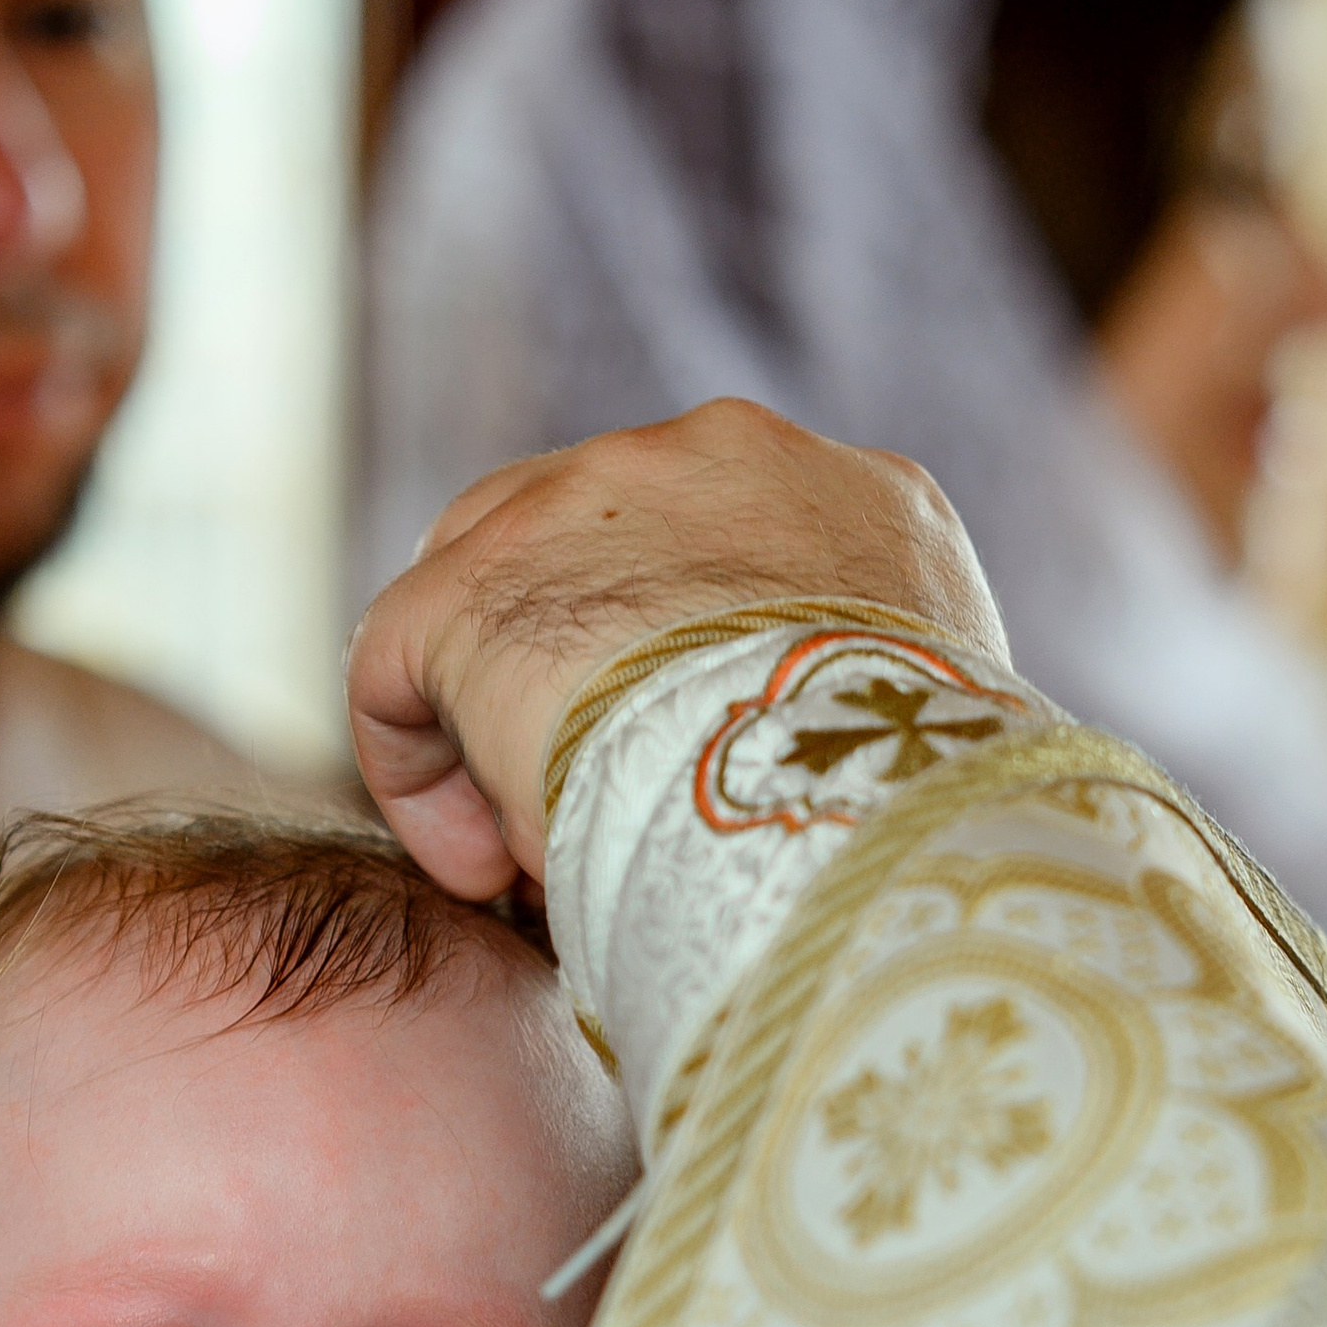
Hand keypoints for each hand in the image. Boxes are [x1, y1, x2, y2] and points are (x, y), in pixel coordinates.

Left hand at [346, 396, 1009, 899]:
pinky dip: (418, 771)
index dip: (684, 669)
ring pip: (493, 590)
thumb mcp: (929, 738)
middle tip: (586, 808)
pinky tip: (476, 866)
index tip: (688, 780)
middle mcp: (724, 460)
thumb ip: (865, 714)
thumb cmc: (909, 823)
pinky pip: (397, 658)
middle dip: (577, 675)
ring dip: (496, 721)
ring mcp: (589, 501)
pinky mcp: (476, 588)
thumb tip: (816, 795)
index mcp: (856, 500)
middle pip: (596, 544)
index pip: (730, 549)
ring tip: (526, 854)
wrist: (847, 811)